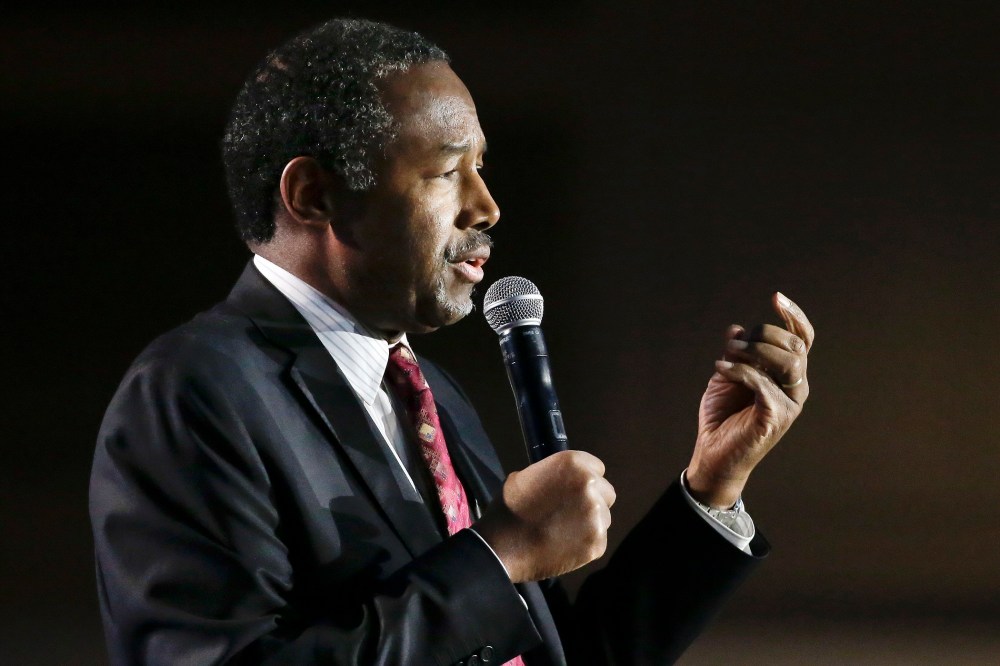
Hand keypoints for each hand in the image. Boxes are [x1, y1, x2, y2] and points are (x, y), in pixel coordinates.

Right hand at [473, 450, 615, 582]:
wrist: (501, 547)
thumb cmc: (508, 509)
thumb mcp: (526, 476)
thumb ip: (553, 475)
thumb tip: (563, 480)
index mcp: (573, 464)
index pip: (597, 468)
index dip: (585, 479)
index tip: (573, 489)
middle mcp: (590, 486)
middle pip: (606, 492)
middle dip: (593, 500)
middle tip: (570, 511)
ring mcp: (595, 516)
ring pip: (604, 517)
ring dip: (590, 522)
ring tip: (564, 530)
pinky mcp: (597, 543)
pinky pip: (599, 540)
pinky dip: (586, 543)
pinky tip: (564, 545)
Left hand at [686, 292, 814, 507]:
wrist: (713, 453)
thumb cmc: (722, 416)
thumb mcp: (726, 375)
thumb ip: (736, 352)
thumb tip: (737, 326)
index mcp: (787, 374)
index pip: (802, 339)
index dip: (794, 316)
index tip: (776, 297)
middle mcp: (795, 386)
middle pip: (795, 345)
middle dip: (763, 335)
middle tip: (733, 343)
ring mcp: (789, 403)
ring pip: (787, 361)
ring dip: (754, 350)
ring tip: (728, 354)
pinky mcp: (776, 417)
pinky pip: (763, 384)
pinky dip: (740, 370)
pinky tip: (721, 368)